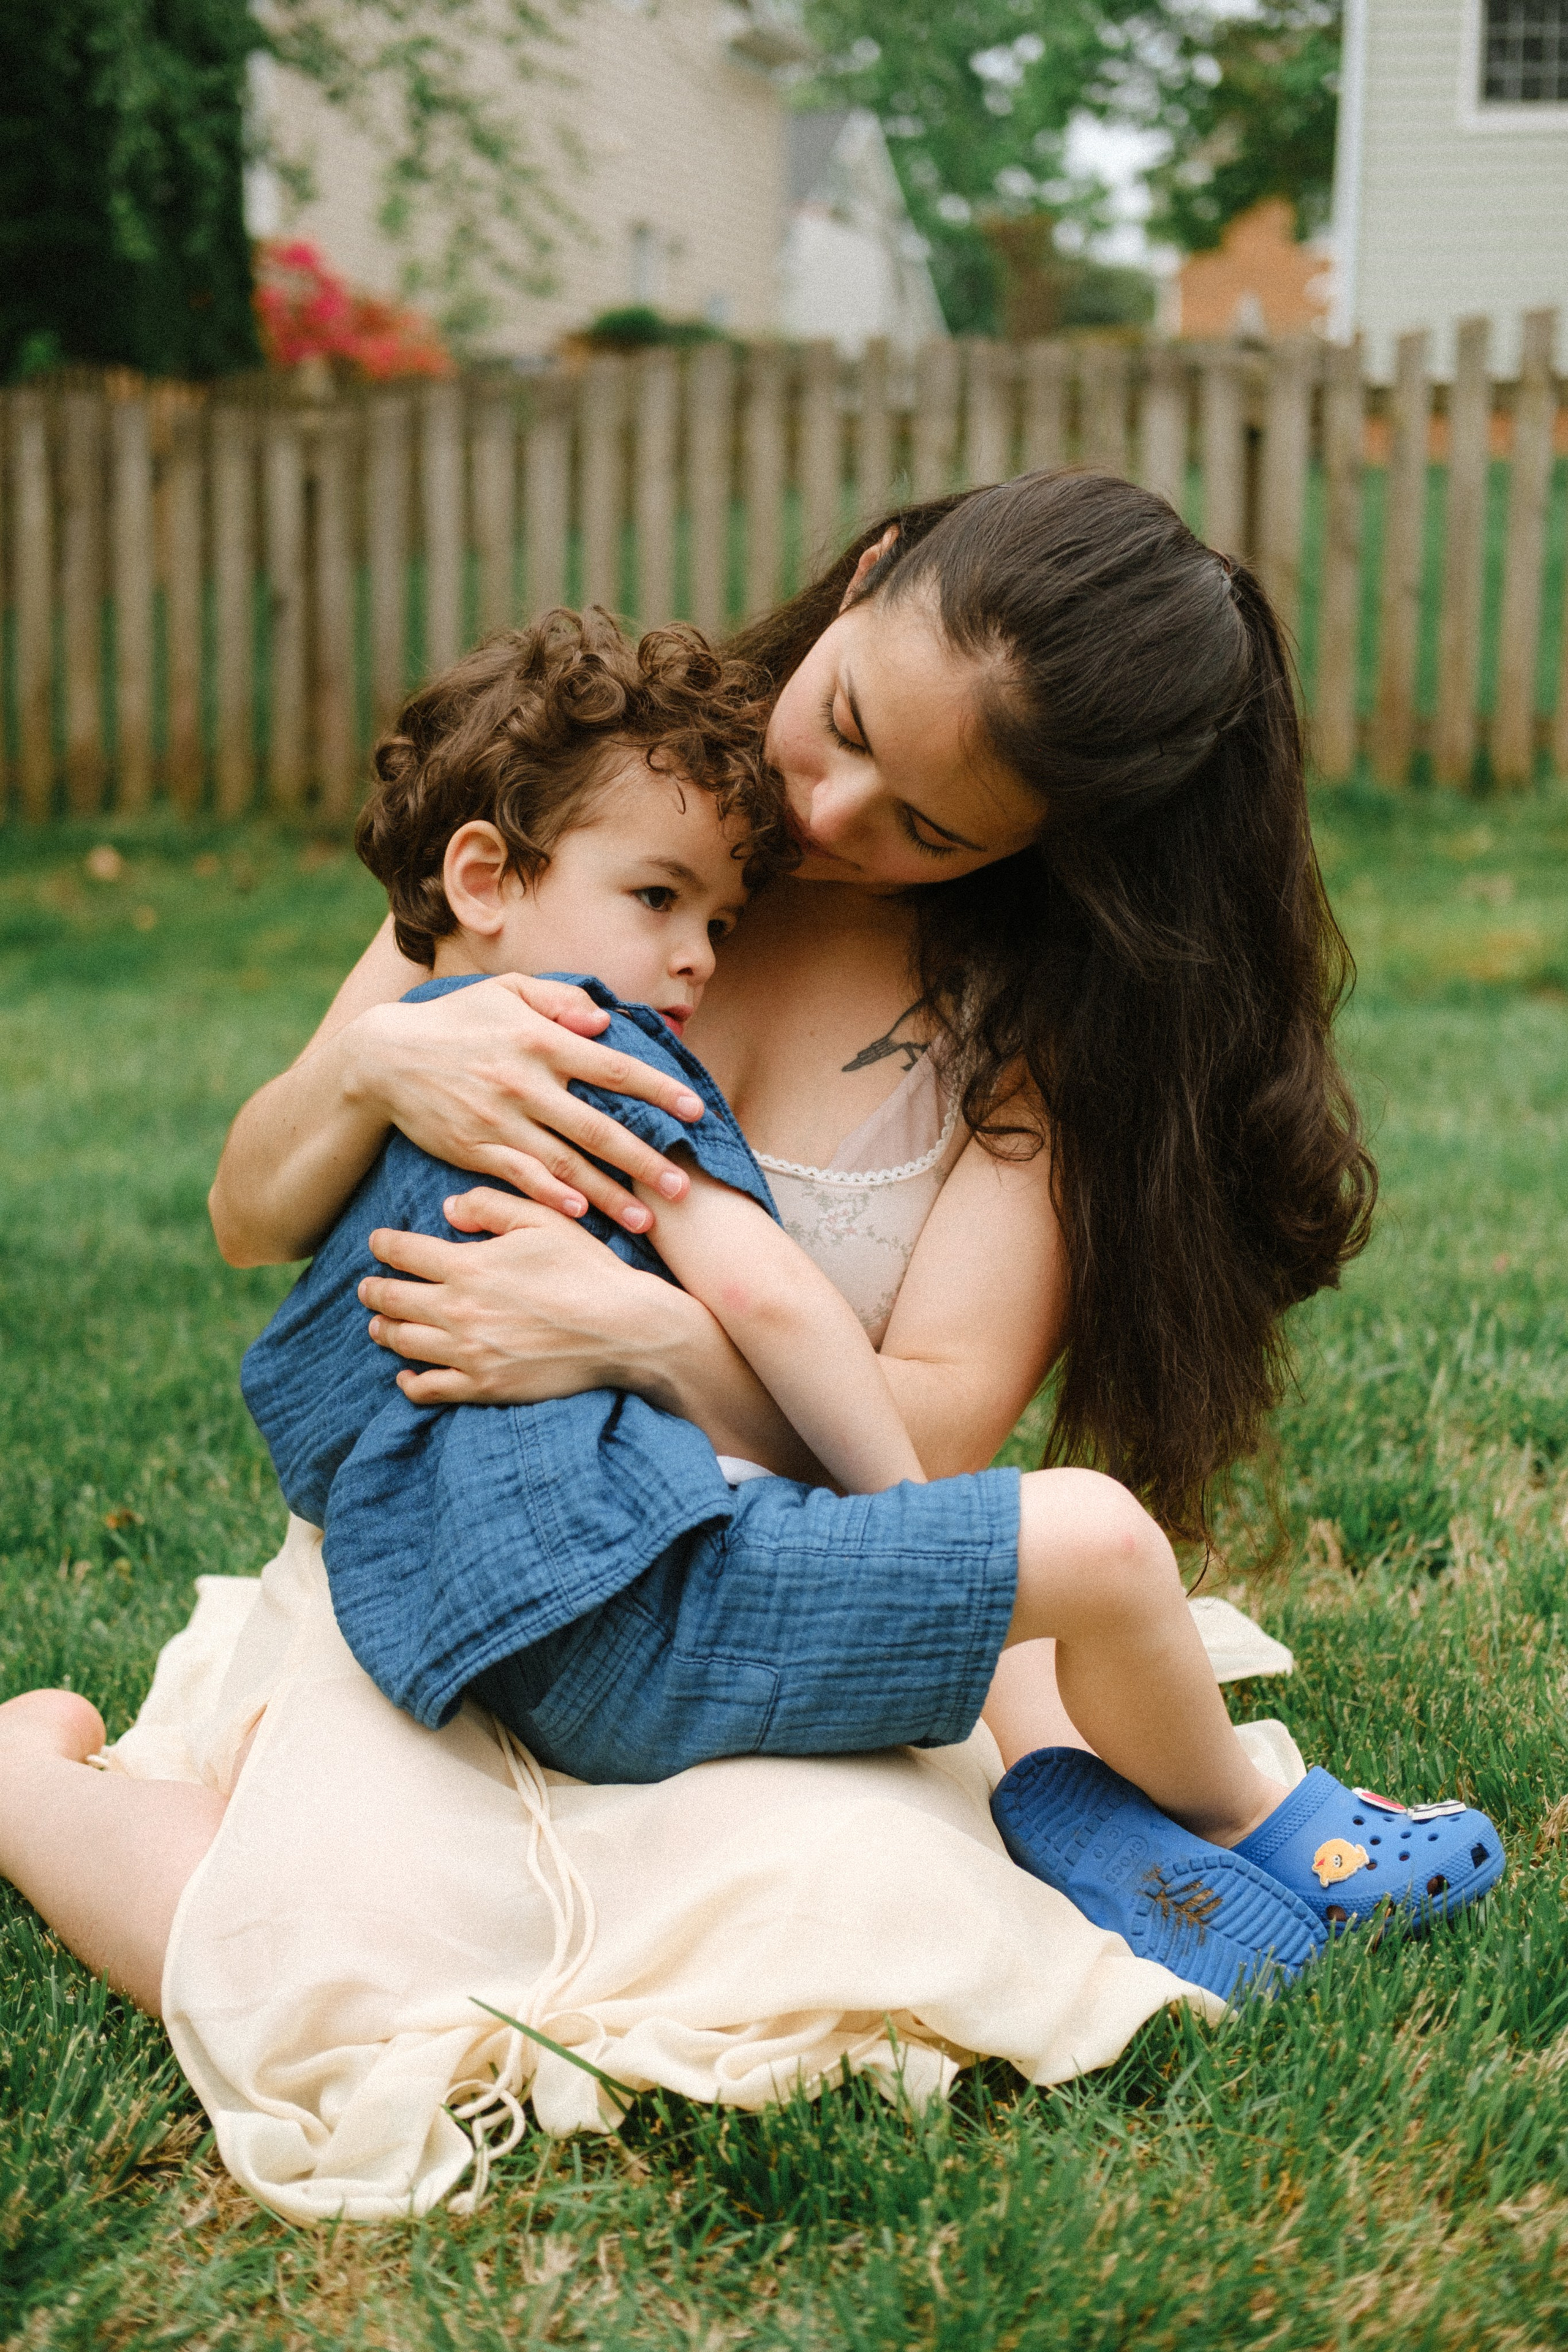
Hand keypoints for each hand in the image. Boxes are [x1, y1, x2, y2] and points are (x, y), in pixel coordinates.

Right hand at [347, 973, 704, 1236]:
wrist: (384, 1058)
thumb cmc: (455, 1020)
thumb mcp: (506, 992)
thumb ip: (559, 1001)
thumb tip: (605, 1022)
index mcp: (540, 1040)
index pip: (613, 1068)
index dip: (658, 1091)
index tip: (696, 1111)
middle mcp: (524, 1083)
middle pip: (597, 1128)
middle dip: (644, 1161)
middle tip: (683, 1188)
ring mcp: (499, 1121)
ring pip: (565, 1164)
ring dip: (608, 1195)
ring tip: (646, 1221)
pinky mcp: (475, 1150)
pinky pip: (522, 1179)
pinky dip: (552, 1199)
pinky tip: (582, 1217)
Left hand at [359, 1187, 680, 1405]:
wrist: (623, 1330)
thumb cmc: (586, 1270)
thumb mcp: (543, 1221)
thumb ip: (490, 1207)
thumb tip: (446, 1209)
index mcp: (468, 1266)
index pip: (403, 1252)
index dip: (382, 1244)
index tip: (377, 1242)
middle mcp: (458, 1311)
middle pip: (392, 1300)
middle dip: (373, 1290)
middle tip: (367, 1287)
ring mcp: (468, 1353)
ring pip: (402, 1343)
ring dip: (383, 1330)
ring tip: (379, 1324)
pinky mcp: (484, 1387)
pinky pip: (429, 1389)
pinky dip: (410, 1382)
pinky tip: (406, 1375)